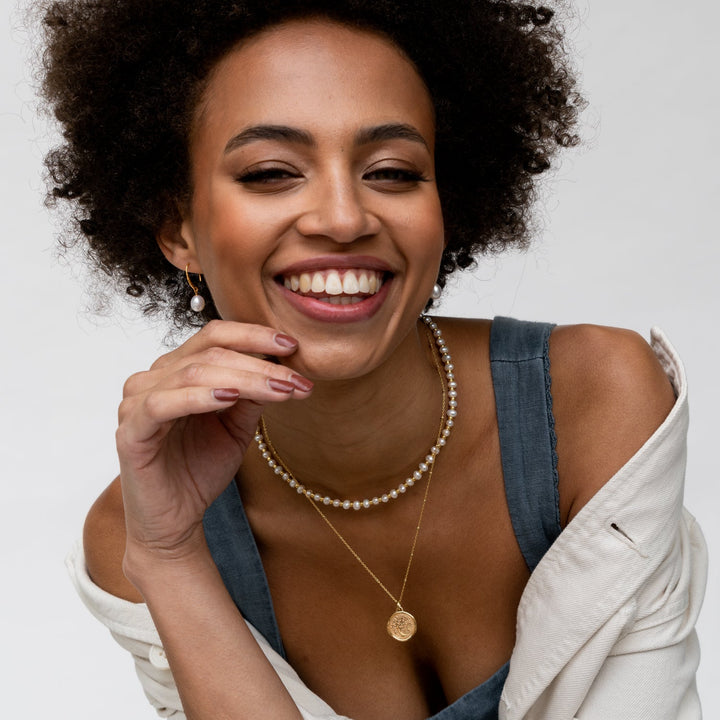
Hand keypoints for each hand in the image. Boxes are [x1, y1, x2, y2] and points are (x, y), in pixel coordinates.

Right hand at [115, 320, 311, 569]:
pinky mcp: (130, 432)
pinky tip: (230, 398)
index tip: (293, 345)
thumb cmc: (200, 468)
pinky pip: (162, 404)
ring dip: (244, 379)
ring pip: (193, 373)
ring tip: (280, 390)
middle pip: (210, 353)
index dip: (253, 335)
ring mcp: (137, 403)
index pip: (214, 336)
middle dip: (260, 365)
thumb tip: (281, 365)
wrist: (175, 519)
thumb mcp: (237, 426)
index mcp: (177, 370)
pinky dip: (199, 397)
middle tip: (297, 380)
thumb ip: (252, 394)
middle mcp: (154, 378)